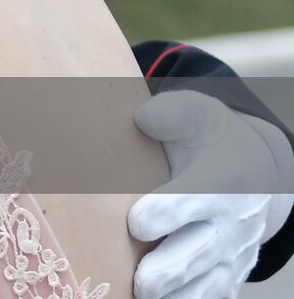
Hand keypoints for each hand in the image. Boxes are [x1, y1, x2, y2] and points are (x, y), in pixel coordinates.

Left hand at [129, 90, 290, 298]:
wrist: (259, 171)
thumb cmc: (213, 139)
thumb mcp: (197, 113)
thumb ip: (170, 114)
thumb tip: (144, 120)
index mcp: (220, 183)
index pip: (189, 204)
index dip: (160, 217)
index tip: (136, 223)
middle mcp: (229, 226)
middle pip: (195, 257)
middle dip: (165, 272)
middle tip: (139, 281)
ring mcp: (231, 256)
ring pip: (204, 288)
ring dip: (173, 296)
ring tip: (140, 297)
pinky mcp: (228, 276)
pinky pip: (211, 297)